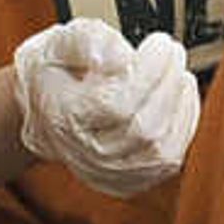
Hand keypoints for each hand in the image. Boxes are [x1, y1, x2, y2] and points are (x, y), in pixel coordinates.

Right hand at [13, 19, 197, 195]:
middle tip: (173, 52)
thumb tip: (120, 56)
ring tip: (179, 74)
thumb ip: (88, 41)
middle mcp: (84, 155)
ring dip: (181, 106)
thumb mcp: (59, 43)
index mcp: (63, 119)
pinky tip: (179, 99)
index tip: (160, 42)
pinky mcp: (127, 182)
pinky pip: (168, 163)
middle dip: (168, 84)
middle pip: (144, 129)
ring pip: (162, 151)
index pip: (116, 103)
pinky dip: (183, 127)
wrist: (40, 115)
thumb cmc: (54, 74)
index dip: (148, 71)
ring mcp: (106, 174)